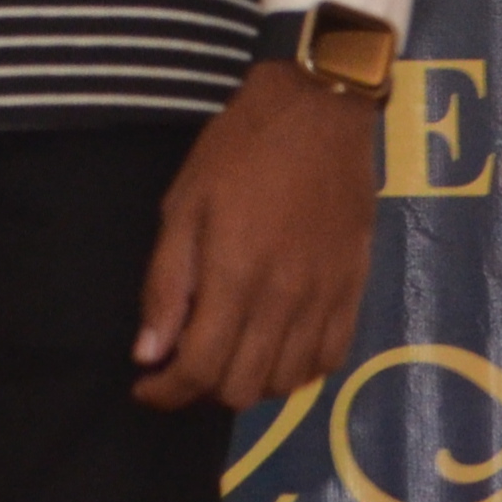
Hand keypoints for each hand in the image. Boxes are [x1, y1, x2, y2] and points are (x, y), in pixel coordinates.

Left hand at [131, 64, 383, 411]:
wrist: (320, 109)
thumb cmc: (240, 148)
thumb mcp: (184, 204)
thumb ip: (166, 283)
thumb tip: (148, 353)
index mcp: (235, 276)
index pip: (199, 369)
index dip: (166, 391)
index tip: (147, 385)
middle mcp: (283, 299)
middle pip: (242, 387)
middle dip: (201, 389)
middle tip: (183, 362)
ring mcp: (325, 298)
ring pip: (286, 383)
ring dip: (249, 383)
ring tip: (228, 354)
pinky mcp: (354, 288)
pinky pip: (329, 359)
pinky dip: (297, 370)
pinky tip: (276, 347)